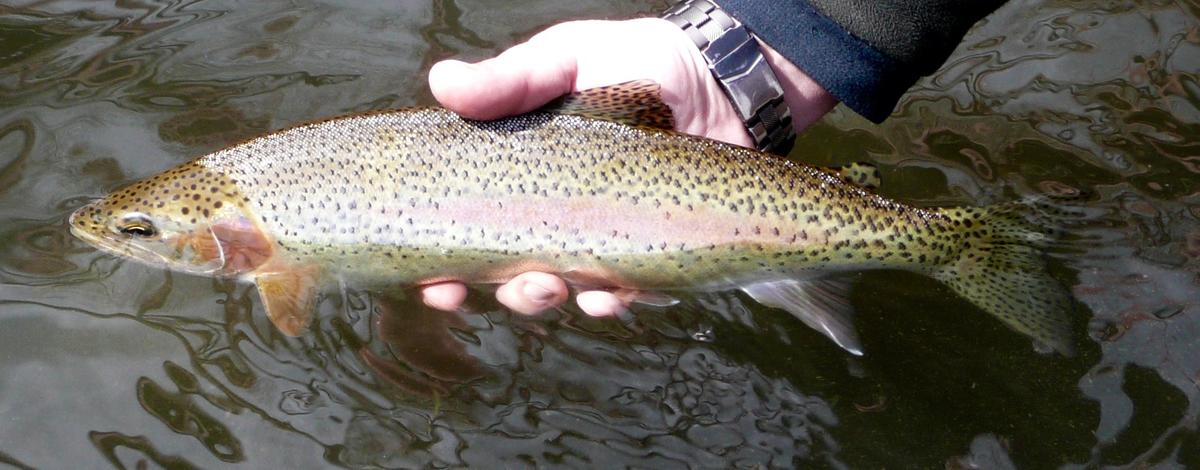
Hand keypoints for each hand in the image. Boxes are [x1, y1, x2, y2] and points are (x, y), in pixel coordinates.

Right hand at [422, 18, 836, 316]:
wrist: (718, 75)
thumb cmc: (635, 61)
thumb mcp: (565, 60)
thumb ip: (510, 79)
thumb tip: (441, 81)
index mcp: (525, 179)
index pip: (475, 231)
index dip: (448, 268)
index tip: (437, 284)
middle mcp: (560, 217)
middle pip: (516, 276)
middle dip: (505, 293)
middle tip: (504, 286)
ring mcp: (608, 239)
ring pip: (568, 292)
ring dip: (550, 300)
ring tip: (552, 288)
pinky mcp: (656, 251)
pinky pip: (631, 291)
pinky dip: (615, 300)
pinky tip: (609, 296)